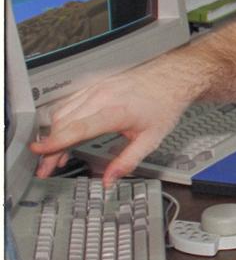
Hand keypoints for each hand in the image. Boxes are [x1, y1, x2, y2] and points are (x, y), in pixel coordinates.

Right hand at [30, 65, 193, 185]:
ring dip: (55, 134)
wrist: (171, 79)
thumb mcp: (151, 139)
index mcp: (116, 111)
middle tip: (46, 168)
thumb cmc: (164, 105)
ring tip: (56, 156)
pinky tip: (64, 134)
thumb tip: (109, 180)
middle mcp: (102, 97)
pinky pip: (69, 102)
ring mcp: (96, 89)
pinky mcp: (94, 85)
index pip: (77, 128)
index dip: (56, 142)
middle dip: (51, 148)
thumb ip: (128, 161)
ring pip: (63, 112)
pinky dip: (62, 120)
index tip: (40, 152)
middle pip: (64, 123)